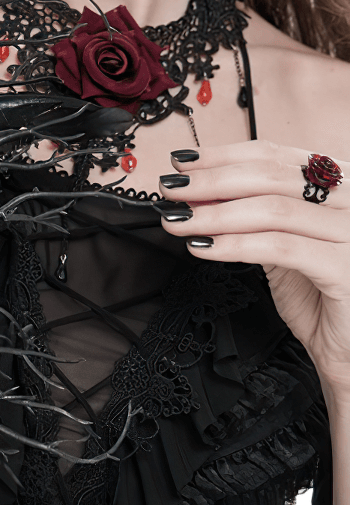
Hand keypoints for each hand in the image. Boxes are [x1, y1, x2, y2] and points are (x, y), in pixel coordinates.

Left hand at [158, 140, 349, 396]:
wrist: (349, 350)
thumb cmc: (318, 295)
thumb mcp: (277, 242)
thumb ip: (245, 213)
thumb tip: (193, 189)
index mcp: (337, 184)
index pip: (273, 154)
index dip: (223, 155)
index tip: (183, 161)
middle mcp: (349, 200)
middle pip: (269, 176)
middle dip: (212, 180)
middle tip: (172, 189)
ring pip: (272, 210)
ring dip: (215, 213)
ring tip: (179, 220)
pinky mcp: (345, 268)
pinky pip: (280, 247)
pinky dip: (235, 244)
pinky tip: (204, 246)